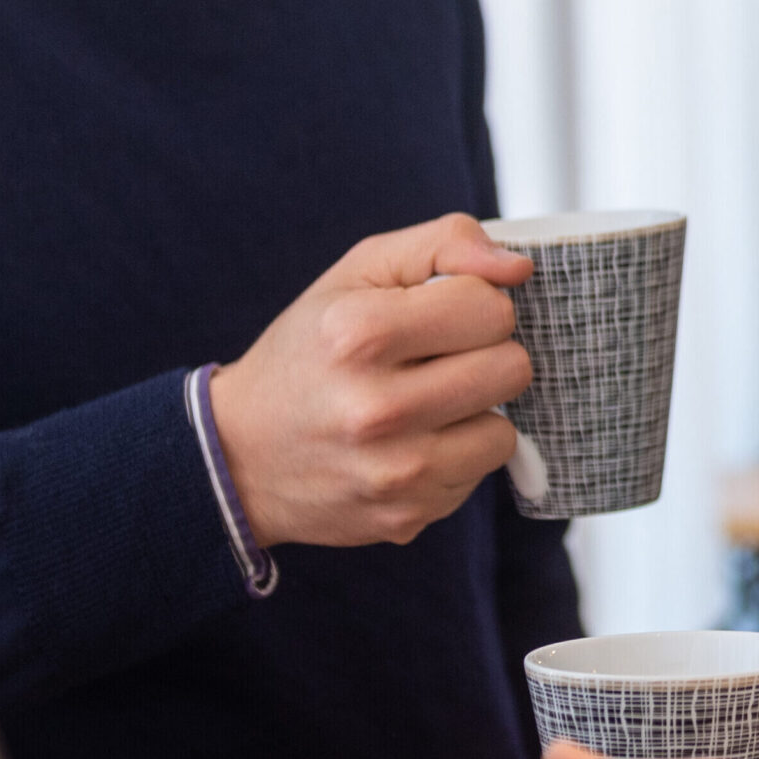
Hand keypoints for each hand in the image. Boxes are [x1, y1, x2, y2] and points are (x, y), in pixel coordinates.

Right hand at [209, 213, 532, 546]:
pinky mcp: (407, 515)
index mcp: (360, 334)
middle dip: (485, 355)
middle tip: (438, 360)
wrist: (240, 455)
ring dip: (475, 412)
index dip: (473, 303)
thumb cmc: (309, 353)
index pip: (490, 306)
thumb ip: (443, 243)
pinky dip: (457, 455)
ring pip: (505, 429)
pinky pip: (480, 473)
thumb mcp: (358, 273)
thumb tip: (518, 267)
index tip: (438, 315)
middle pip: (511, 367)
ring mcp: (394, 472)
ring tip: (425, 403)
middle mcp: (376, 409)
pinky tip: (413, 443)